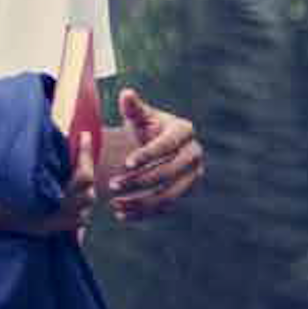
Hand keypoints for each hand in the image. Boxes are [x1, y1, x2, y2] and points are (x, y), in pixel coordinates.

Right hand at [0, 145, 95, 239]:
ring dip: (84, 195)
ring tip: (77, 175)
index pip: (81, 177)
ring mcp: (44, 226)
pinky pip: (69, 225)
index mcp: (42, 196)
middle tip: (82, 154)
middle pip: (87, 195)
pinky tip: (67, 200)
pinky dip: (74, 213)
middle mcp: (48, 214)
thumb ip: (20, 144)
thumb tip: (36, 120)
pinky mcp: (38, 231)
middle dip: (88, 172)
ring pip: (82, 213)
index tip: (84, 136)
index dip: (86, 153)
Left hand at [110, 87, 203, 220]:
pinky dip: (144, 213)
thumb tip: (127, 93)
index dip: (148, 154)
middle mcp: (194, 153)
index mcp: (184, 131)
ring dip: (141, 202)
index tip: (126, 162)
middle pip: (169, 172)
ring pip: (169, 194)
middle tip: (113, 184)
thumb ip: (132, 107)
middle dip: (140, 180)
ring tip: (114, 203)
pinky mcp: (184, 192)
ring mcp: (193, 175)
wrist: (151, 145)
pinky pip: (166, 207)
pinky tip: (121, 215)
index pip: (167, 145)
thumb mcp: (137, 117)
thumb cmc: (143, 127)